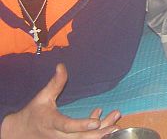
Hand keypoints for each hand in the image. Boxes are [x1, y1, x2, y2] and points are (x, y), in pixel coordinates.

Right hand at [0, 64, 120, 137]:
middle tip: (115, 126)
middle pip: (80, 137)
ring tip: (116, 124)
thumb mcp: (42, 97)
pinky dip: (94, 133)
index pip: (67, 125)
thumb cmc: (33, 113)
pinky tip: (102, 120)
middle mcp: (57, 135)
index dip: (81, 124)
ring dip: (100, 133)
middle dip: (99, 132)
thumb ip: (55, 83)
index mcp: (51, 122)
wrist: (20, 132)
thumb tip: (61, 66)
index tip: (96, 122)